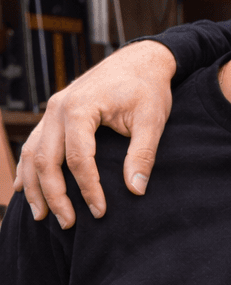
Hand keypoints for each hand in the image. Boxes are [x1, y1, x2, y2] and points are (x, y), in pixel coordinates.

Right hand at [15, 41, 176, 228]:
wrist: (140, 61)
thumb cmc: (148, 89)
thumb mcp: (152, 120)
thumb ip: (143, 154)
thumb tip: (136, 190)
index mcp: (81, 108)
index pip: (78, 158)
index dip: (88, 189)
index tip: (100, 212)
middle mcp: (58, 108)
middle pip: (46, 159)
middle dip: (55, 195)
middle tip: (68, 224)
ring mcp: (52, 111)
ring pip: (32, 153)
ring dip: (34, 186)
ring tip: (41, 216)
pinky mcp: (54, 115)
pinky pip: (33, 144)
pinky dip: (28, 168)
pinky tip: (25, 189)